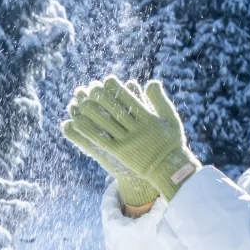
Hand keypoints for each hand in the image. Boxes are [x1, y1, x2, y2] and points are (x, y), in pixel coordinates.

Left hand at [65, 76, 199, 202]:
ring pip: (106, 123)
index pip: (129, 99)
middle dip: (102, 97)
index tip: (107, 80)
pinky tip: (77, 122)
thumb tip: (150, 82)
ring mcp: (128, 142)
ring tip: (79, 102)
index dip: (117, 88)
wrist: (169, 169)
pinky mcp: (120, 153)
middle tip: (90, 88)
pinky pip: (101, 140)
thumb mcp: (171, 119)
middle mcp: (138, 129)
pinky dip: (88, 130)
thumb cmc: (171, 143)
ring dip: (92, 112)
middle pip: (115, 109)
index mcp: (149, 119)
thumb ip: (160, 100)